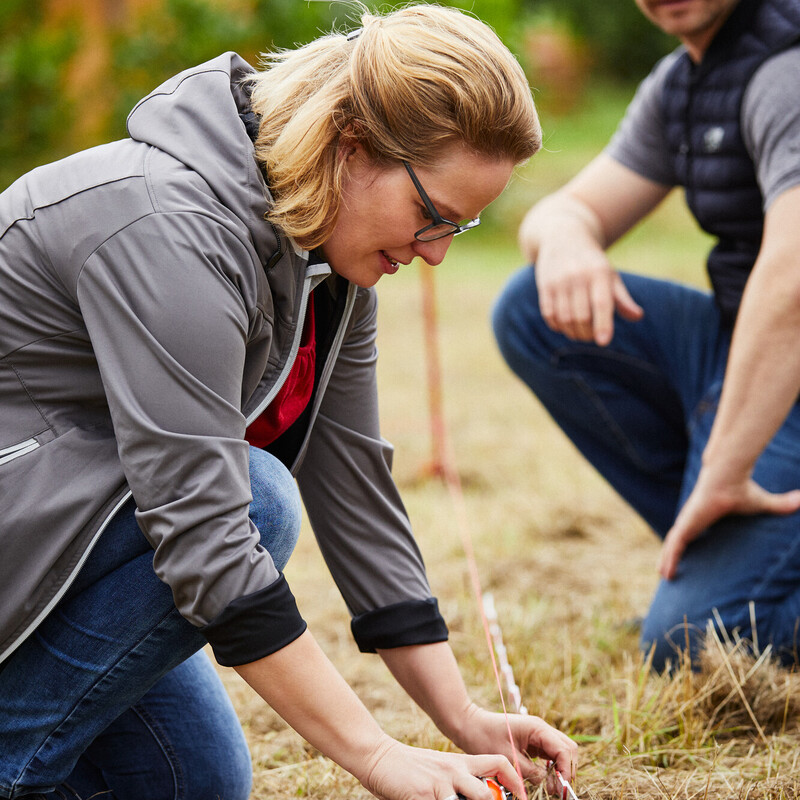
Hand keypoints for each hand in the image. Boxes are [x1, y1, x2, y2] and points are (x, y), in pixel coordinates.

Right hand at [362, 737, 525, 799]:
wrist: (380, 756)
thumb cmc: (412, 769)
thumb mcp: (441, 770)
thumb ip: (460, 782)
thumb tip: (485, 795)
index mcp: (461, 763)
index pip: (499, 764)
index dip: (517, 782)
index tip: (524, 798)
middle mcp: (454, 771)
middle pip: (487, 793)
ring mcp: (438, 784)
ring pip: (472, 799)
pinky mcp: (420, 795)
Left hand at [450, 705, 576, 787]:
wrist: (469, 725)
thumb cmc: (485, 738)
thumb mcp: (509, 759)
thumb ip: (533, 773)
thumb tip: (552, 786)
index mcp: (538, 728)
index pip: (564, 750)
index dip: (566, 771)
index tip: (561, 789)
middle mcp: (541, 729)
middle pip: (568, 749)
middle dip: (567, 770)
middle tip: (558, 789)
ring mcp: (538, 734)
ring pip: (561, 752)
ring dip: (560, 769)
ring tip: (552, 786)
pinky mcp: (533, 741)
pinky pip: (550, 754)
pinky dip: (552, 767)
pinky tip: (544, 778)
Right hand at [535, 251, 642, 345]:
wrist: (563, 237)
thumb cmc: (592, 263)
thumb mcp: (610, 275)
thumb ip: (622, 299)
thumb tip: (637, 316)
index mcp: (599, 273)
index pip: (602, 304)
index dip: (603, 324)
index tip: (604, 342)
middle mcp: (578, 276)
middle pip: (582, 316)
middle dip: (587, 334)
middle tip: (591, 337)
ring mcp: (559, 281)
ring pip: (564, 318)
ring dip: (572, 332)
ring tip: (578, 334)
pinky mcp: (544, 286)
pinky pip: (549, 314)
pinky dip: (556, 325)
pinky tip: (563, 325)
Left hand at [658, 467, 799, 579]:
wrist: (728, 477)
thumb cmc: (742, 489)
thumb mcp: (762, 503)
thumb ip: (780, 505)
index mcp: (704, 516)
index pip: (691, 532)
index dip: (687, 543)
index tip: (685, 555)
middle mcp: (692, 519)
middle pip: (678, 540)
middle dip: (671, 554)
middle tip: (667, 570)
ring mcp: (687, 521)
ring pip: (672, 545)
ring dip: (667, 559)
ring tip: (664, 575)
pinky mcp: (686, 524)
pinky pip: (674, 545)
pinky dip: (669, 558)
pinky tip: (665, 572)